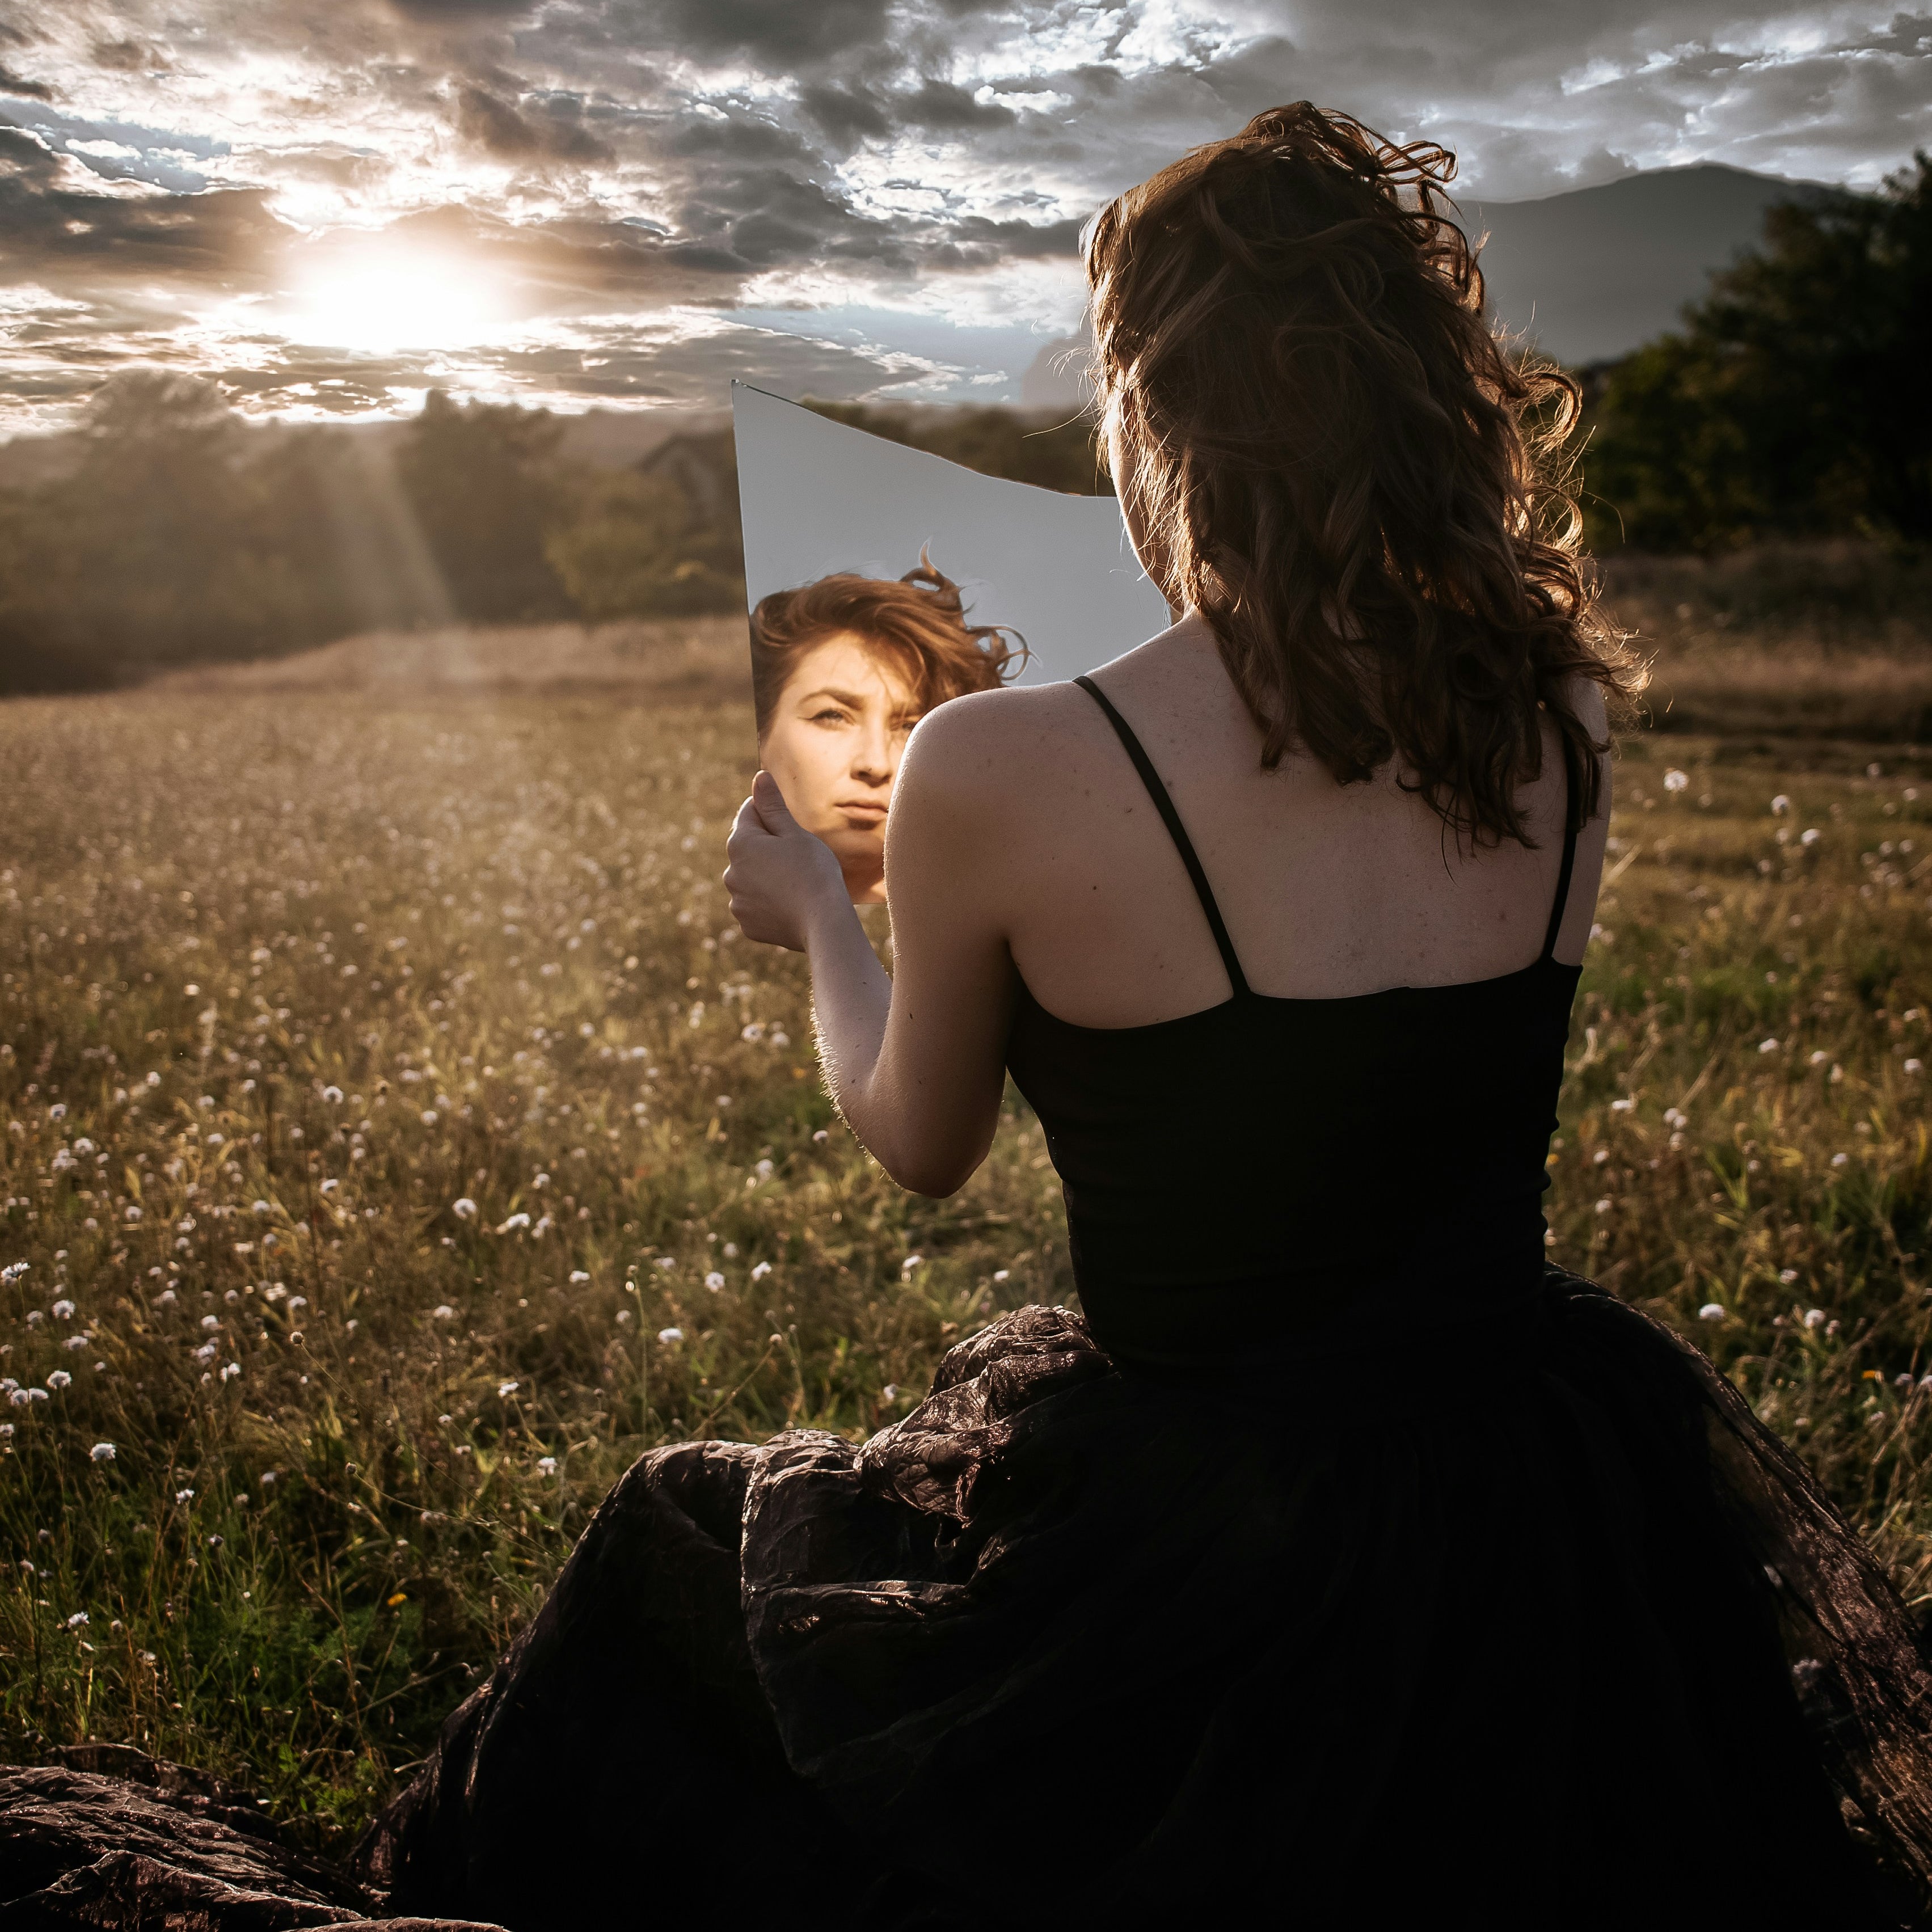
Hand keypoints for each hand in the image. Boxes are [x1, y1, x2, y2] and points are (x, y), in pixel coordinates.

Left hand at [725, 771, 850, 950]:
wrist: (823, 924)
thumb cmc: (814, 872)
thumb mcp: (794, 833)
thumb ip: (773, 805)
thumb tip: (759, 776)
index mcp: (740, 843)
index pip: (750, 812)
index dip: (774, 815)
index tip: (793, 828)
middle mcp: (731, 872)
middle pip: (749, 848)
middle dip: (769, 847)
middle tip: (800, 859)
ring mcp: (737, 901)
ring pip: (752, 878)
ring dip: (767, 875)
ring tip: (797, 884)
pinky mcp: (747, 924)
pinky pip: (756, 905)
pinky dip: (769, 902)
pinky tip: (791, 905)